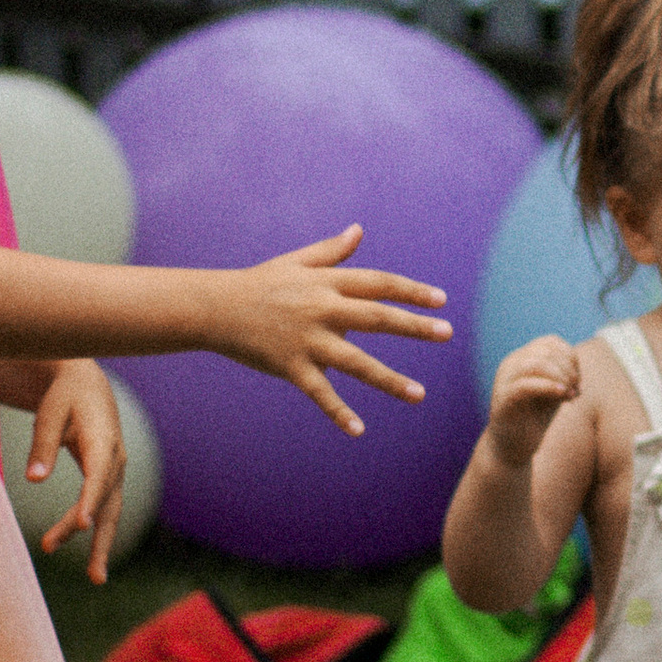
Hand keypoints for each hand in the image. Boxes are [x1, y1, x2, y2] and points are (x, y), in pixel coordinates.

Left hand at [20, 359, 126, 583]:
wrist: (86, 384)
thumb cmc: (65, 396)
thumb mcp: (50, 413)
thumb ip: (42, 444)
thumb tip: (33, 480)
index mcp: (103, 441)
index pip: (99, 476)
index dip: (90, 500)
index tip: (82, 525)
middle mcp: (115, 460)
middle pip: (107, 502)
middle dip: (96, 536)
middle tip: (78, 564)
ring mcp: (114, 471)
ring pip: (111, 512)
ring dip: (102, 543)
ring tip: (96, 578)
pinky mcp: (107, 478)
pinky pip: (105, 509)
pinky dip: (98, 532)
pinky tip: (92, 558)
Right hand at [216, 226, 450, 436]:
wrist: (214, 307)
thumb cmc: (259, 283)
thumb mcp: (296, 262)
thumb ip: (331, 251)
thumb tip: (359, 231)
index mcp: (326, 283)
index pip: (378, 284)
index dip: (410, 291)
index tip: (440, 300)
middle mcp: (322, 309)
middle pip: (376, 317)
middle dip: (414, 326)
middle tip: (447, 333)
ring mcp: (307, 340)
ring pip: (355, 362)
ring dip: (389, 379)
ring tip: (420, 394)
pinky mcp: (290, 366)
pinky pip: (319, 393)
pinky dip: (338, 412)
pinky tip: (359, 430)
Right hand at [488, 333, 580, 468]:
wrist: (513, 448)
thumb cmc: (535, 418)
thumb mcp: (555, 392)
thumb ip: (564, 377)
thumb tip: (576, 371)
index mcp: (522, 358)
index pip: (551, 342)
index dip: (571, 357)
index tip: (579, 380)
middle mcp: (511, 364)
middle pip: (546, 351)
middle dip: (568, 368)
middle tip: (576, 390)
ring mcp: (504, 380)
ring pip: (536, 363)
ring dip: (561, 376)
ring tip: (570, 394)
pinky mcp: (503, 399)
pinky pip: (525, 385)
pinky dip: (548, 387)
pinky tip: (563, 395)